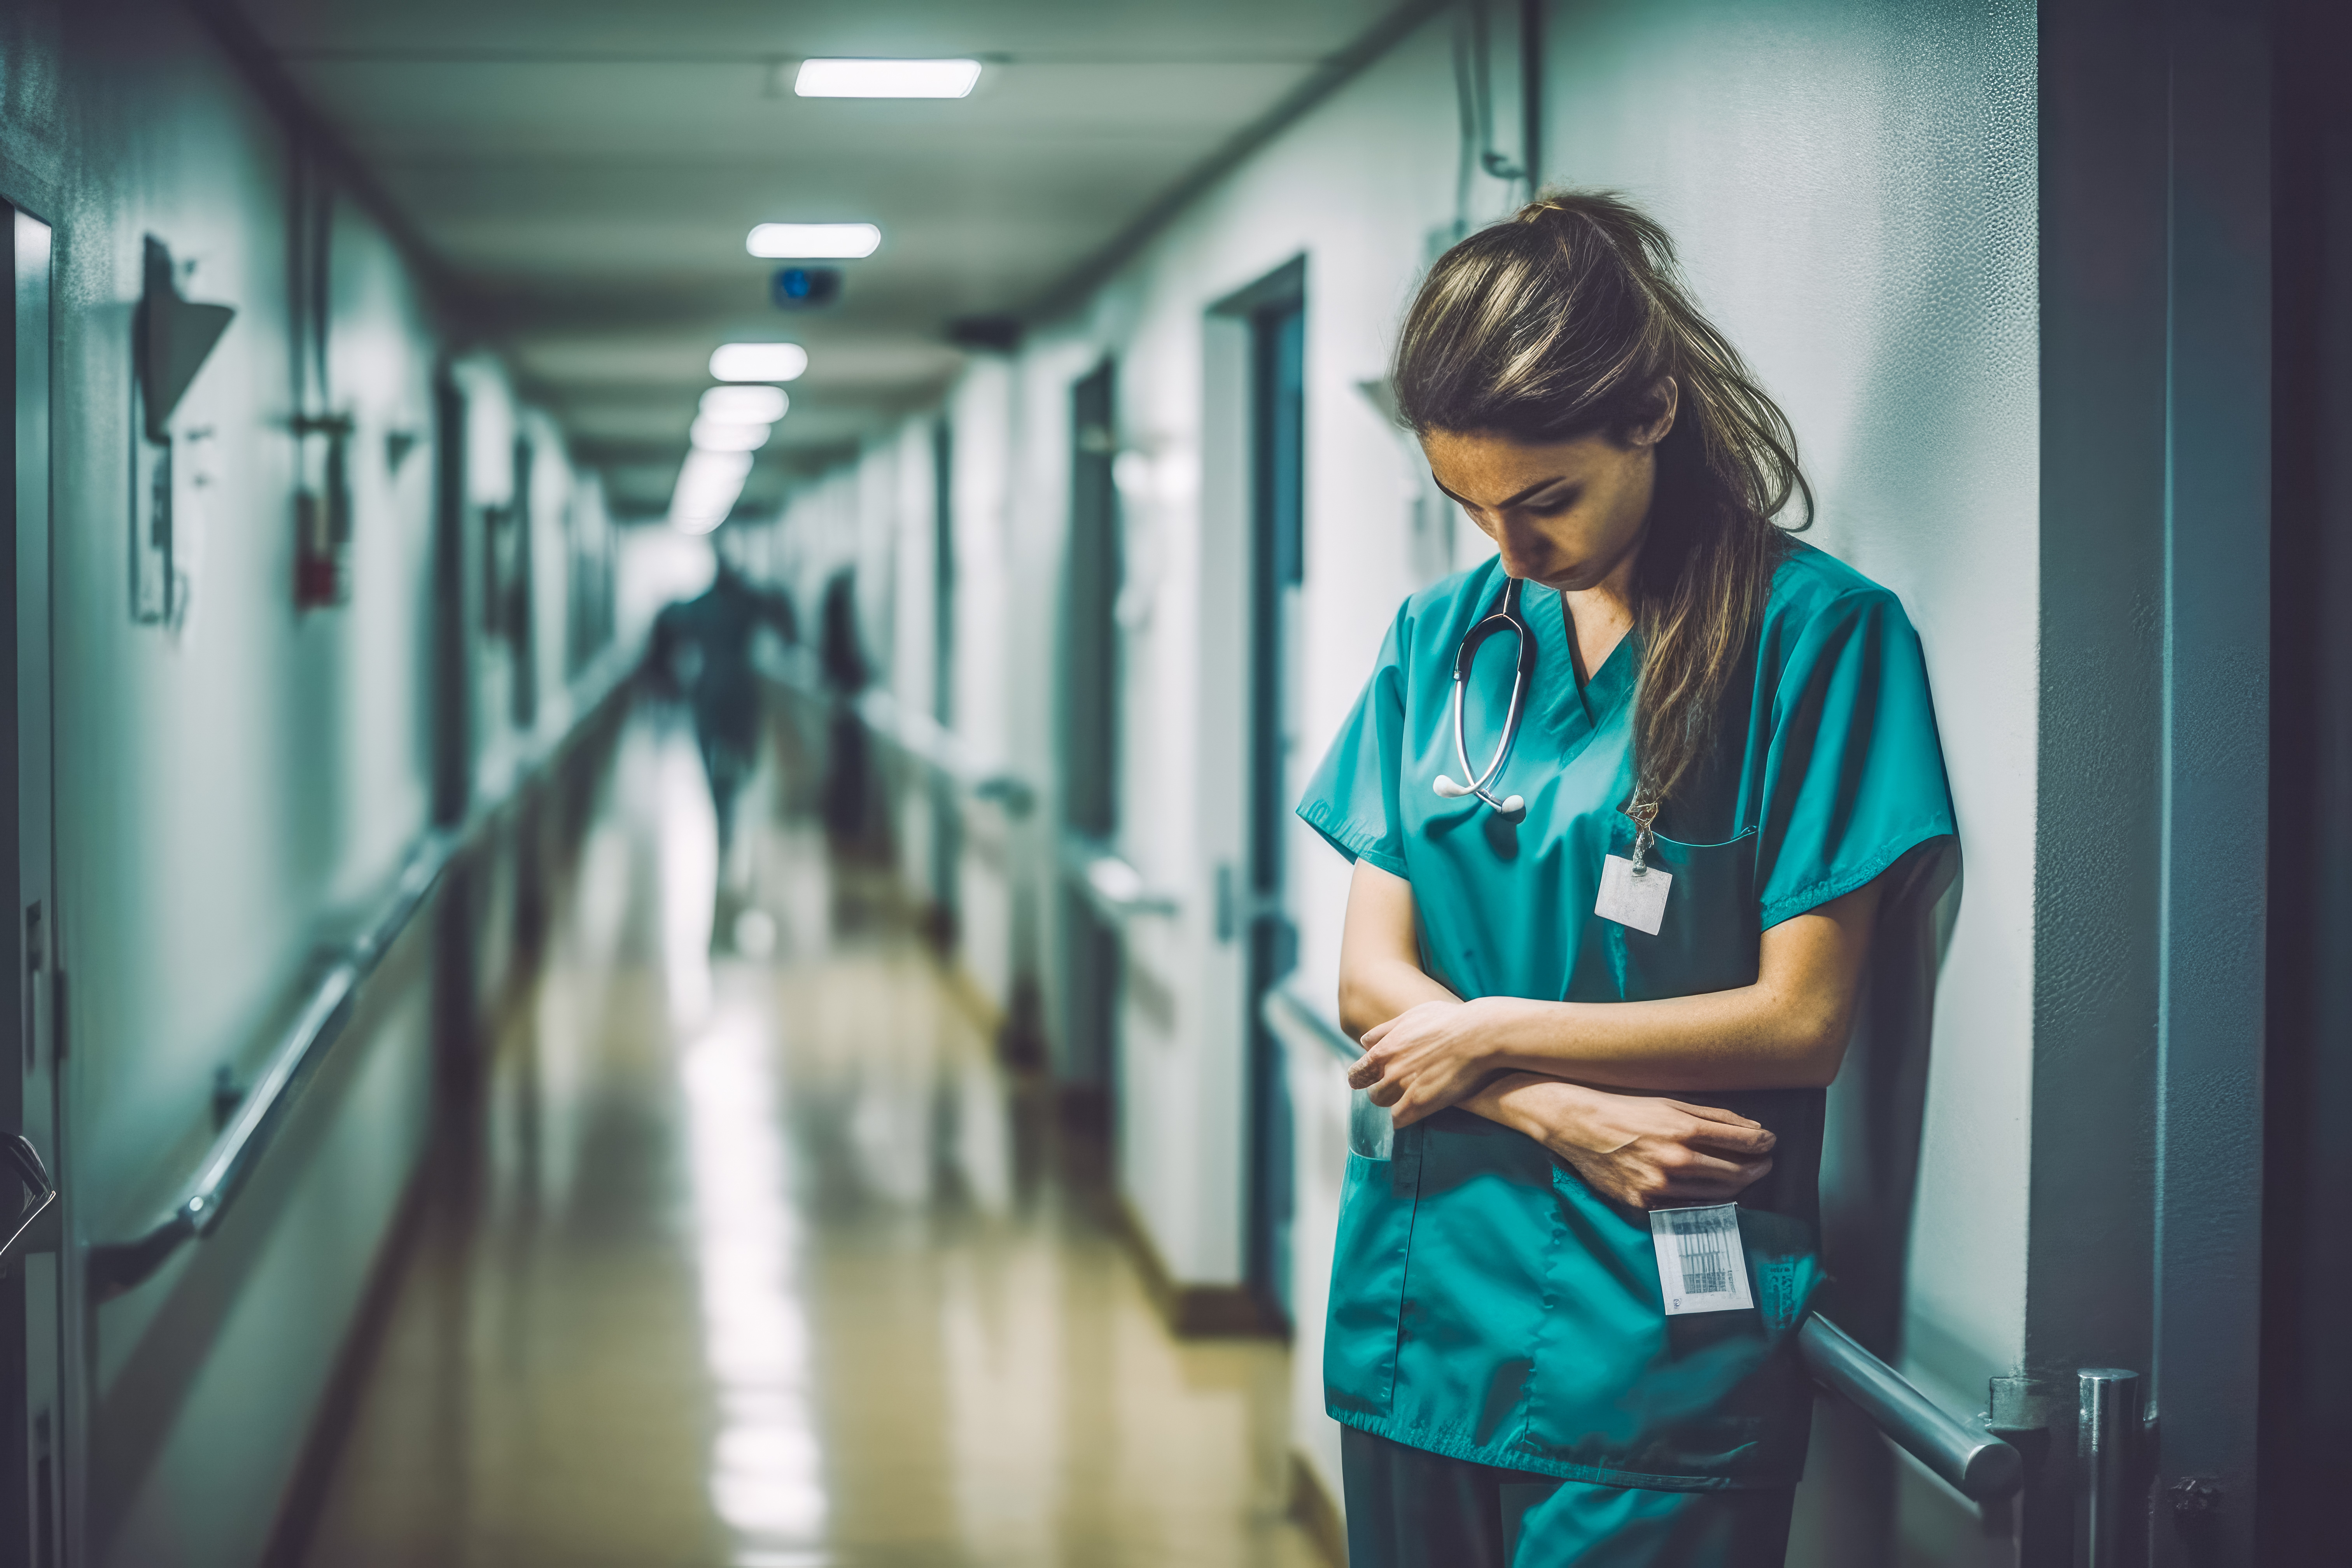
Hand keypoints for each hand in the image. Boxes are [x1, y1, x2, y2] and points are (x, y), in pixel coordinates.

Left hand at [1349, 999, 1502, 1127]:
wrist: (1479, 1034)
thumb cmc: (1449, 1021)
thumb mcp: (1411, 1016)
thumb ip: (1385, 1031)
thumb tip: (1364, 1042)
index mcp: (1384, 1049)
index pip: (1357, 1074)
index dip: (1363, 1079)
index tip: (1371, 1081)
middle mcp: (1389, 1069)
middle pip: (1372, 1093)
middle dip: (1382, 1092)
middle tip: (1396, 1090)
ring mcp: (1404, 1087)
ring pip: (1384, 1105)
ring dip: (1393, 1104)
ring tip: (1407, 1100)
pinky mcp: (1421, 1102)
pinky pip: (1399, 1120)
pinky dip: (1404, 1118)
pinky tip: (1414, 1112)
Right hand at [1477, 1073, 1775, 1209]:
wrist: (1573, 1122)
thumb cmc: (1622, 1106)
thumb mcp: (1669, 1101)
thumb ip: (1713, 1115)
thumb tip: (1751, 1129)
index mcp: (1683, 1130)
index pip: (1743, 1143)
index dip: (1763, 1144)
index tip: (1770, 1143)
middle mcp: (1675, 1161)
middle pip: (1736, 1174)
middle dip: (1757, 1168)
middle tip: (1764, 1163)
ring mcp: (1659, 1186)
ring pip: (1715, 1195)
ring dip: (1736, 1186)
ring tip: (1741, 1176)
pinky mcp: (1643, 1202)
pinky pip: (1684, 1207)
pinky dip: (1702, 1200)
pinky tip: (1706, 1189)